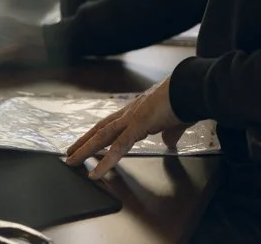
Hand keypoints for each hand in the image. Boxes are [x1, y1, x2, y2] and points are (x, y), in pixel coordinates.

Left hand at [64, 76, 185, 178]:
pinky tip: (95, 172)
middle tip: (69, 152)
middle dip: (85, 141)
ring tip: (71, 161)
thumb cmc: (184, 101)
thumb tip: (168, 142)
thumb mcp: (174, 122)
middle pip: (101, 129)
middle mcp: (130, 113)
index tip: (88, 141)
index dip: (98, 133)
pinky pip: (118, 147)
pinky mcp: (138, 125)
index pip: (112, 124)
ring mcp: (132, 118)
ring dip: (85, 150)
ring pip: (102, 137)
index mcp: (137, 112)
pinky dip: (105, 161)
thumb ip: (169, 133)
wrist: (190, 88)